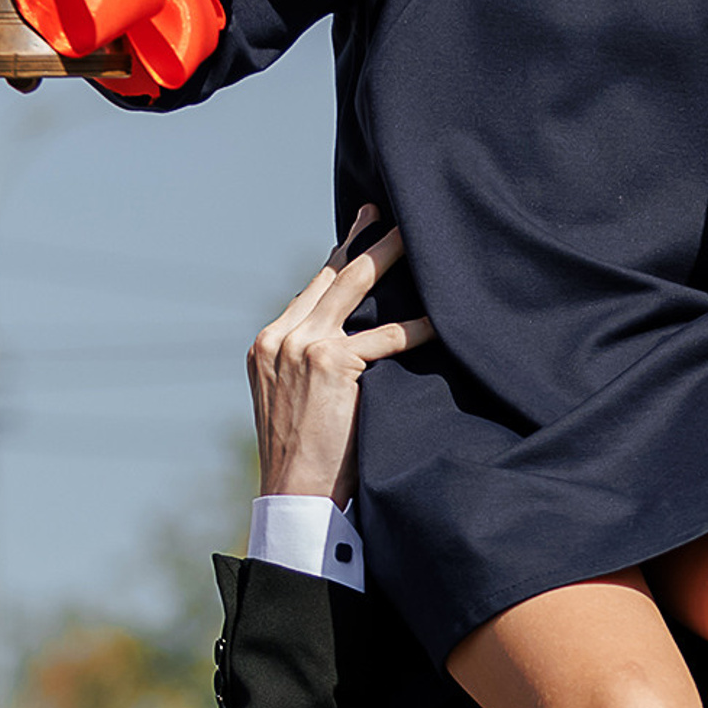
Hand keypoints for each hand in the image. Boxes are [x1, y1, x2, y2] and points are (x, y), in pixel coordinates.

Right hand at [249, 216, 435, 504]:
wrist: (294, 493)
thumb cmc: (305, 457)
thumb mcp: (294, 400)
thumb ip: (310, 365)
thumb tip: (346, 345)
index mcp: (267, 344)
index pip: (308, 291)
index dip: (337, 259)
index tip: (357, 231)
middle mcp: (279, 337)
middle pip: (329, 275)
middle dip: (360, 240)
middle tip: (385, 213)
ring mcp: (301, 346)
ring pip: (353, 286)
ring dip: (387, 257)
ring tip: (416, 238)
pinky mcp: (330, 362)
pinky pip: (385, 335)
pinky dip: (416, 328)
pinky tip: (441, 319)